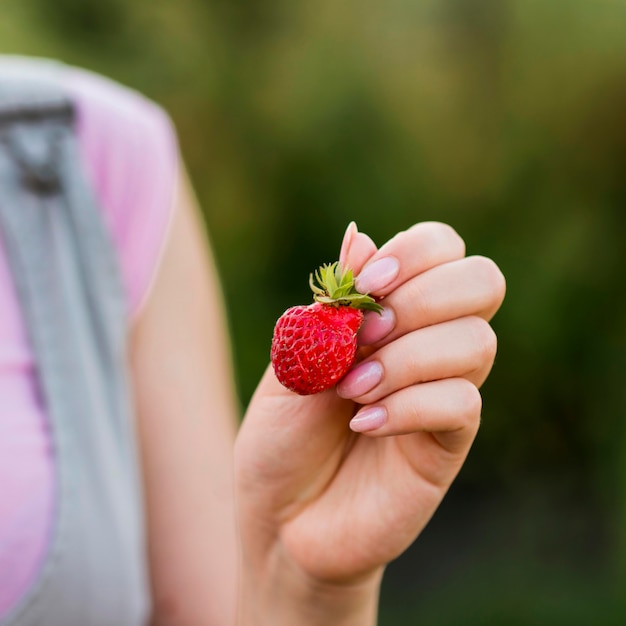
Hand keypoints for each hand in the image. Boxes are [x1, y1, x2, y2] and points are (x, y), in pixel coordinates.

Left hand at [235, 222, 504, 623]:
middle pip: (482, 282)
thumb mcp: (293, 359)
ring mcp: (444, 392)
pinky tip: (363, 423)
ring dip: (406, 358)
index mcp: (393, 311)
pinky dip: (408, 405)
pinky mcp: (448, 443)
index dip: (416, 251)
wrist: (281, 516)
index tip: (368, 282)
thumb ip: (332, 305)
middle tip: (367, 334)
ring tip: (350, 389)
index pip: (444, 248)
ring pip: (476, 343)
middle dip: (424, 297)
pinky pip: (461, 403)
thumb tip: (359, 235)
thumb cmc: (284, 434)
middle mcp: (429, 343)